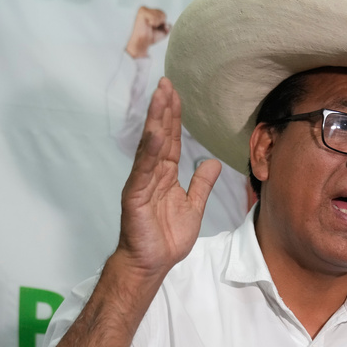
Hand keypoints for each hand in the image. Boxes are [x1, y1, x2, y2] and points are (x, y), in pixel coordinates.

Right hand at [116, 78, 220, 277]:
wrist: (151, 264)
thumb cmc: (166, 237)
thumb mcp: (194, 206)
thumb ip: (202, 184)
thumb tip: (212, 162)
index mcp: (165, 175)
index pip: (171, 140)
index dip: (173, 117)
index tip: (175, 93)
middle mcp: (151, 174)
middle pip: (159, 136)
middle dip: (163, 109)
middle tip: (166, 83)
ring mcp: (142, 182)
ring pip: (150, 146)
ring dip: (155, 120)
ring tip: (160, 96)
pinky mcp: (135, 195)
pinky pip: (143, 169)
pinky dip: (149, 151)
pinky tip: (155, 133)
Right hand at [125, 6, 168, 57]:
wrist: (142, 42)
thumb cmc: (150, 37)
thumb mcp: (163, 32)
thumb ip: (168, 27)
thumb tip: (169, 24)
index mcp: (149, 12)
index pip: (163, 14)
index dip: (162, 24)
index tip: (154, 28)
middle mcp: (146, 9)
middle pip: (163, 14)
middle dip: (160, 23)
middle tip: (151, 28)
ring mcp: (144, 9)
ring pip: (160, 16)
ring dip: (157, 24)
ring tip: (149, 26)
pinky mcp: (142, 12)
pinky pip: (155, 17)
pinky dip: (154, 23)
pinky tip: (147, 25)